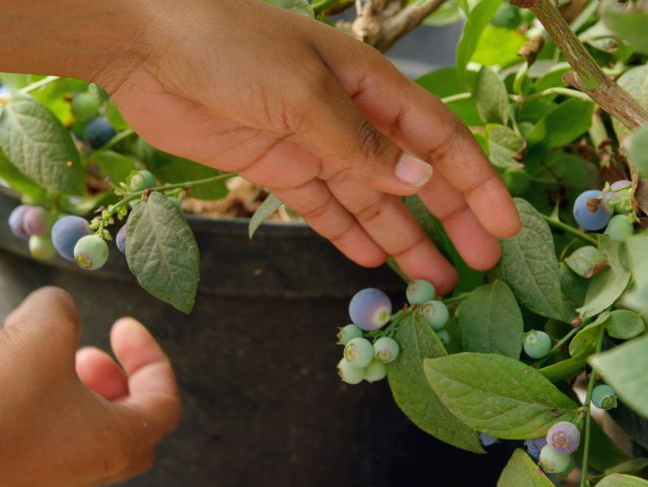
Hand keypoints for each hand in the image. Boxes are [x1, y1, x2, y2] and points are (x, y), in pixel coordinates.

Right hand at [0, 287, 180, 486]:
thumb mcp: (42, 328)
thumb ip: (60, 307)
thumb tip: (54, 309)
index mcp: (117, 440)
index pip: (163, 402)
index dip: (149, 356)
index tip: (122, 326)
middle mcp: (89, 470)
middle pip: (131, 429)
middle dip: (118, 384)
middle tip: (88, 354)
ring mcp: (48, 481)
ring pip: (83, 435)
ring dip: (75, 393)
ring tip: (40, 357)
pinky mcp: (9, 481)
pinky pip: (43, 443)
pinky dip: (40, 408)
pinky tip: (3, 378)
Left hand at [98, 0, 520, 293]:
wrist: (144, 43)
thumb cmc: (228, 46)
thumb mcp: (303, 91)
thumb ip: (359, 143)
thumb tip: (419, 180)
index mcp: (367, 83)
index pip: (437, 139)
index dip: (475, 184)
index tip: (503, 228)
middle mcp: (347, 115)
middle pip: (410, 175)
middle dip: (448, 219)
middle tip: (479, 267)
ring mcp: (311, 143)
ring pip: (370, 200)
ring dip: (403, 238)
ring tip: (435, 281)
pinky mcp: (274, 165)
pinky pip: (322, 206)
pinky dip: (347, 233)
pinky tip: (372, 261)